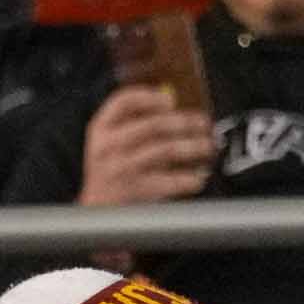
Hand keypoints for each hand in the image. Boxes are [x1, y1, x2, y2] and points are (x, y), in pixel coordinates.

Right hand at [77, 86, 214, 207]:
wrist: (97, 208)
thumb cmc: (110, 170)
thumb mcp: (109, 141)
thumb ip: (132, 121)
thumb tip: (173, 104)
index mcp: (101, 129)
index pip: (124, 101)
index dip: (151, 96)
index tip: (170, 99)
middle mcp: (109, 147)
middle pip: (154, 124)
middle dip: (185, 121)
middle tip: (202, 123)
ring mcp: (122, 169)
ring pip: (167, 150)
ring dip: (193, 146)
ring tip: (207, 146)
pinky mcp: (135, 190)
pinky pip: (170, 181)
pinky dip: (189, 179)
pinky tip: (198, 177)